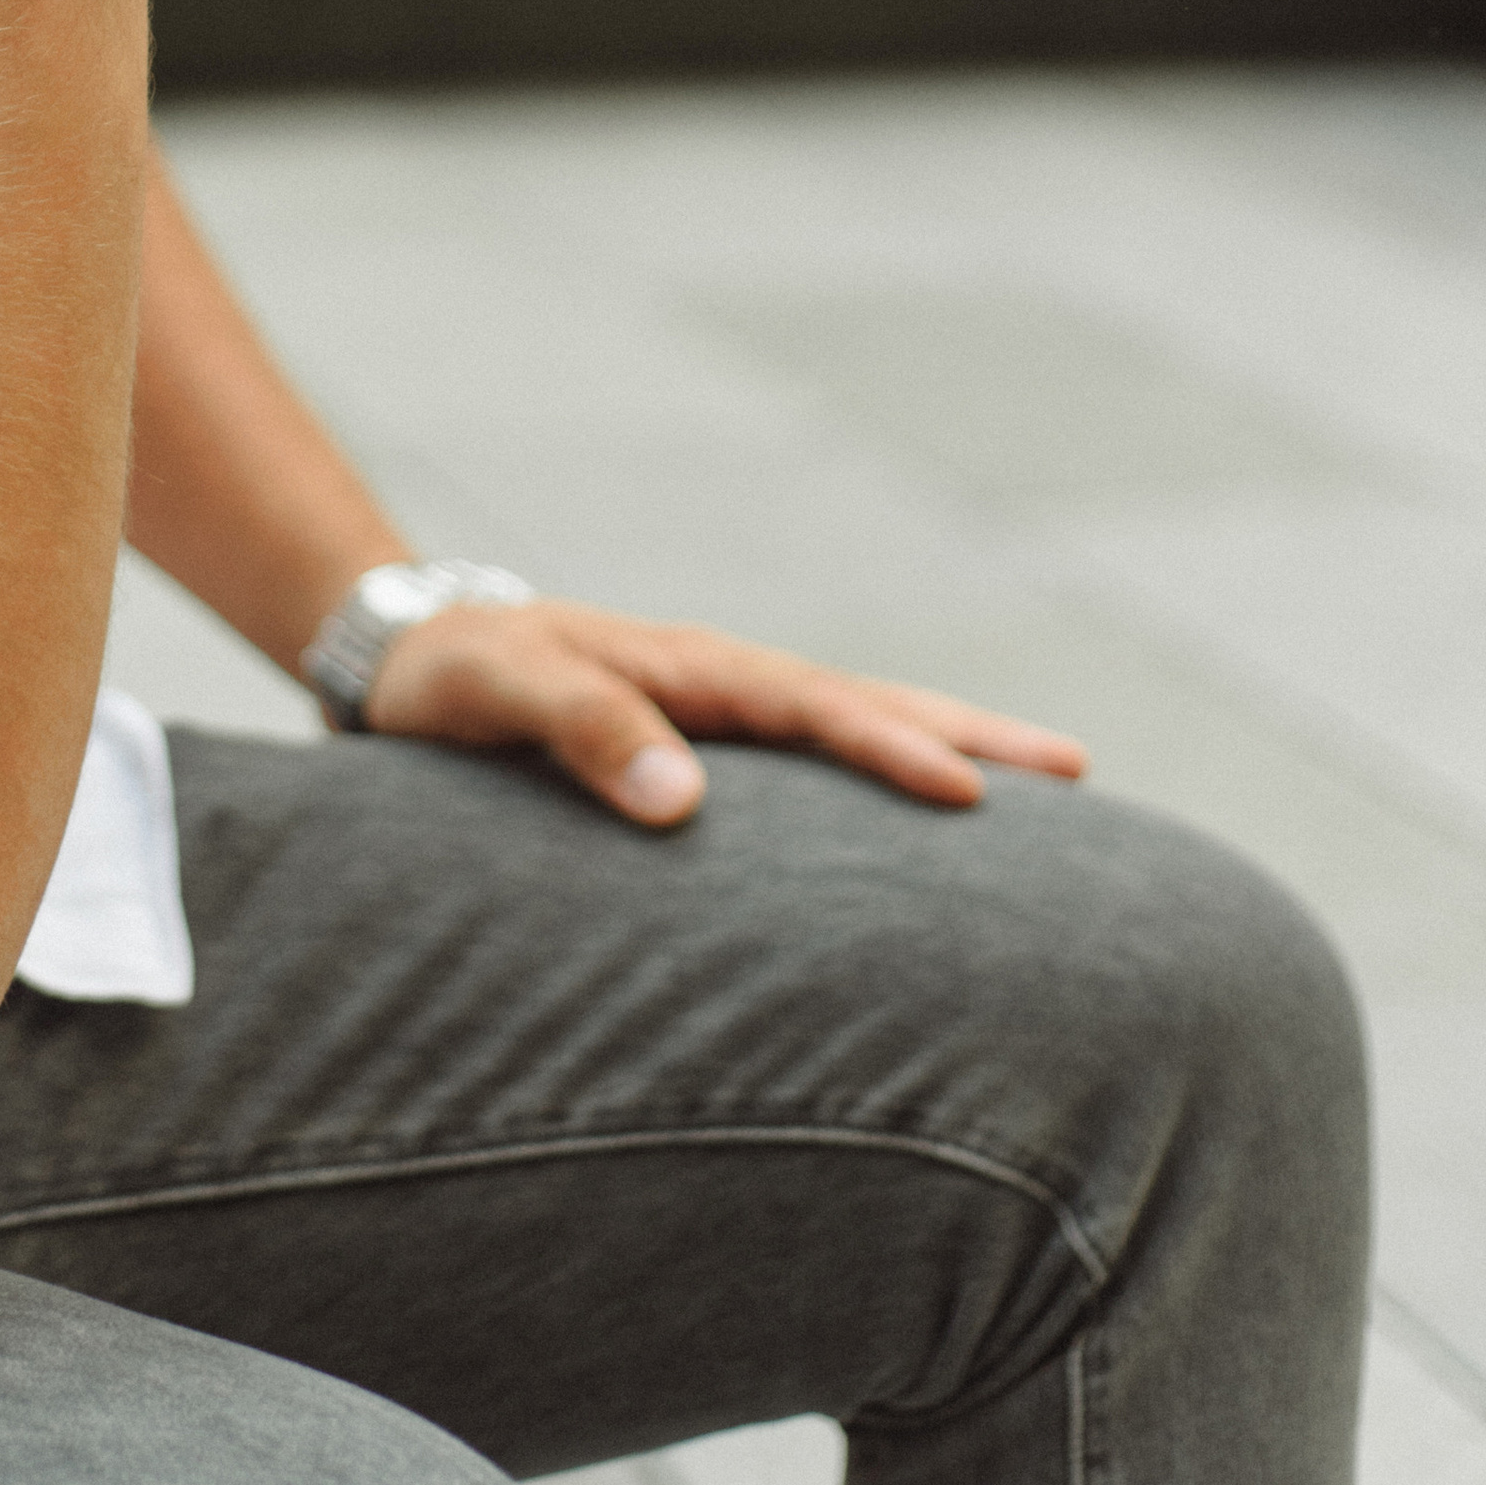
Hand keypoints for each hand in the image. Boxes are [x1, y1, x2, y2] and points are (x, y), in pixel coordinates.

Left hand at [365, 599, 1088, 825]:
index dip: (892, 749)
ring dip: (944, 749)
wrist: (407, 658)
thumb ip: (582, 730)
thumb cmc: (452, 678)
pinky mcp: (707, 750)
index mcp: (693, 667)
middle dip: (971, 734)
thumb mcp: (500, 692)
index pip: (815, 707)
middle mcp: (725, 683)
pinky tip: (924, 825)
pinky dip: (883, 778)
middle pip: (868, 702)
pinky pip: (816, 764)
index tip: (974, 795)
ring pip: (855, 728)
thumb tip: (685, 802)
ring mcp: (724, 715)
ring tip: (1049, 793)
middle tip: (1079, 770)